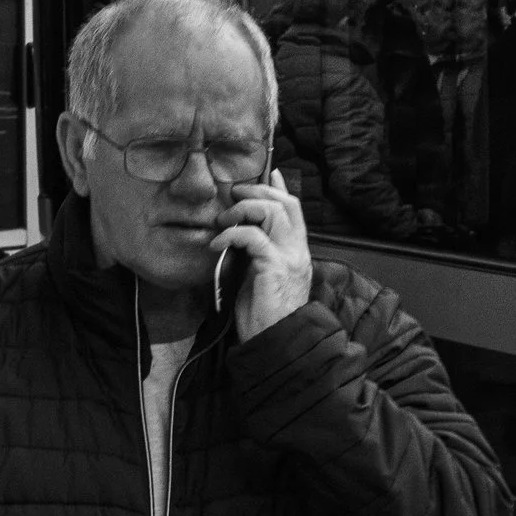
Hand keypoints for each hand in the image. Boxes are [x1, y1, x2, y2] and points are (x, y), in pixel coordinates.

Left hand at [213, 170, 310, 341]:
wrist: (274, 342)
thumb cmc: (264, 315)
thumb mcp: (261, 275)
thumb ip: (258, 253)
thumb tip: (243, 232)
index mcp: (297, 252)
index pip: (294, 209)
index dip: (280, 188)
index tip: (268, 173)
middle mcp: (298, 250)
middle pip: (285, 203)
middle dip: (257, 191)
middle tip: (234, 193)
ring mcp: (289, 257)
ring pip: (272, 212)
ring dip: (243, 209)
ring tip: (223, 221)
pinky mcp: (274, 266)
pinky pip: (252, 236)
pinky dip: (231, 233)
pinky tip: (217, 243)